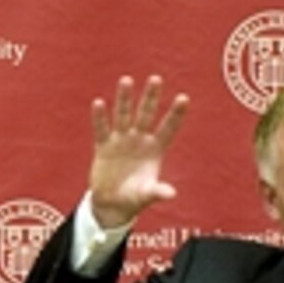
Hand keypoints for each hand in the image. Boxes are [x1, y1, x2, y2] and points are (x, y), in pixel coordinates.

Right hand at [88, 75, 188, 227]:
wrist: (112, 204)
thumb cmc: (134, 198)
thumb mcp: (146, 195)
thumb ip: (157, 191)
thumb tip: (171, 194)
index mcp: (155, 149)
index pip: (167, 128)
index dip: (175, 114)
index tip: (183, 97)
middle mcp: (139, 140)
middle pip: (146, 114)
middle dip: (150, 97)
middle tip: (156, 78)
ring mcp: (121, 141)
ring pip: (124, 115)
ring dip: (125, 99)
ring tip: (127, 80)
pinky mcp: (104, 146)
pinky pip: (102, 129)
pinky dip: (100, 118)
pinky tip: (99, 103)